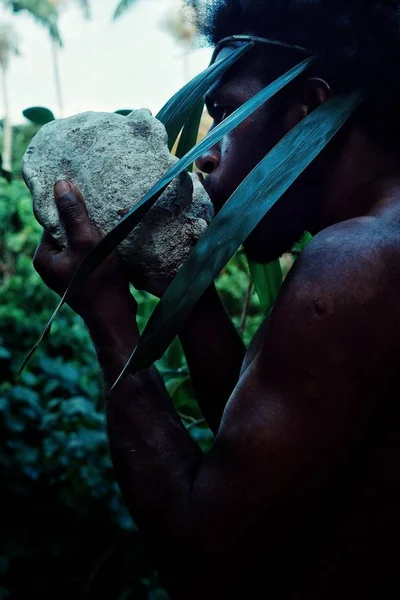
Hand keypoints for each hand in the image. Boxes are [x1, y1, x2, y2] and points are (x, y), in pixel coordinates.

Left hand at [33, 180, 136, 321]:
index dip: (70, 209)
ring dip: (96, 235)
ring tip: (111, 228)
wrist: (115, 317)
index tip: (88, 202)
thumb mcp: (86, 242)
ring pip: (81, 243)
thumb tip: (61, 185)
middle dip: (86, 222)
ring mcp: (68, 274)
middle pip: (68, 232)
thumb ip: (73, 214)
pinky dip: (101, 248)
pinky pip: (90, 256)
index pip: (53, 222)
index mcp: (44, 257)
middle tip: (103, 214)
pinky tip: (114, 244)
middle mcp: (52, 266)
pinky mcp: (84, 279)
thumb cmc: (100, 280)